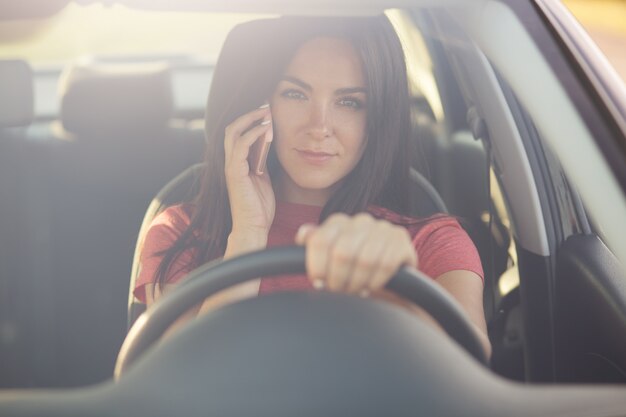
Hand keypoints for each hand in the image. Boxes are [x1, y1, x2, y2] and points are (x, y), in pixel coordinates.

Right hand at [224, 105, 275, 236]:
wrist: (253, 227)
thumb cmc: (259, 206)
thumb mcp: (264, 178)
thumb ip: (262, 162)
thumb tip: (268, 145)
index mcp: (236, 162)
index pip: (238, 133)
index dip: (250, 120)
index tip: (267, 111)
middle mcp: (230, 161)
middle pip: (233, 128)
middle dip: (250, 114)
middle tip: (267, 106)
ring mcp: (230, 166)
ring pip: (234, 132)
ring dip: (252, 120)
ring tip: (267, 113)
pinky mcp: (234, 172)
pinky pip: (241, 146)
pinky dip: (253, 134)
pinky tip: (266, 129)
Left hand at [295, 213, 417, 294]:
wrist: (387, 278)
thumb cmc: (352, 269)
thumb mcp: (328, 259)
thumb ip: (313, 245)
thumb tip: (305, 233)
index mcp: (339, 222)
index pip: (320, 241)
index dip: (317, 267)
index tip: (318, 282)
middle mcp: (361, 220)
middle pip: (342, 252)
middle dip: (338, 278)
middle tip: (338, 290)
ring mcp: (383, 228)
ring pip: (364, 260)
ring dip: (357, 282)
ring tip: (354, 290)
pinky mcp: (401, 239)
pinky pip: (386, 264)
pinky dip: (376, 281)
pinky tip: (371, 286)